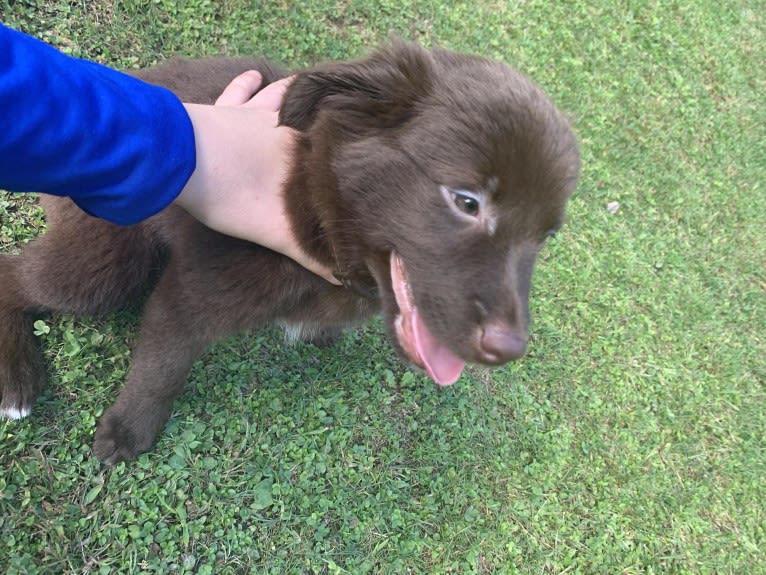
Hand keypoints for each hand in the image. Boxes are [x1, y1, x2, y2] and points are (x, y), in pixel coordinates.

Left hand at [176, 71, 339, 283]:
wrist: (180, 162)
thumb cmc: (231, 196)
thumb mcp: (275, 233)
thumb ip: (309, 254)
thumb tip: (344, 277)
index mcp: (301, 153)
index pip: (332, 154)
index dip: (347, 156)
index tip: (363, 157)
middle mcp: (284, 128)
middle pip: (312, 123)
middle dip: (326, 123)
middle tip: (341, 120)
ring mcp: (253, 114)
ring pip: (280, 97)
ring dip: (293, 93)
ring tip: (308, 87)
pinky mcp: (224, 107)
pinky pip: (240, 89)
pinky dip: (248, 80)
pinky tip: (254, 72)